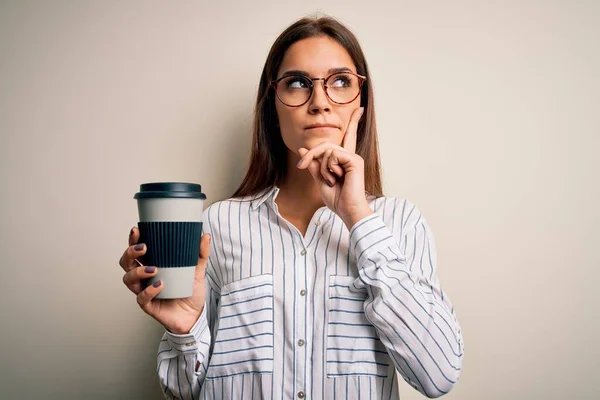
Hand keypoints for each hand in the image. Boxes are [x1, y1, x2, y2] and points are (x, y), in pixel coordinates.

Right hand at [119, 227, 209, 333]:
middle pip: (126, 263)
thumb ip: (200, 253)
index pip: (136, 250)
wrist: (194, 314)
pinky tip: (160, 285)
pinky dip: (149, 290)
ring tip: (154, 269)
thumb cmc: (190, 291)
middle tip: (144, 248)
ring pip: (128, 280)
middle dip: (130, 253)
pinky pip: (142, 298)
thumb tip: (205, 236)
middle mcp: (144, 277)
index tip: (137, 230)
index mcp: (151, 264)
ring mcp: (144, 291)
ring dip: (138, 272)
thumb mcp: (197, 270)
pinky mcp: (149, 306)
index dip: (132, 240)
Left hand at [296, 107, 372, 227]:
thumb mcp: (320, 180)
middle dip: (311, 155)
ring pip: (327, 150)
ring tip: (331, 180)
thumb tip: (303, 149)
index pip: (349, 137)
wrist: (348, 211)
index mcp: (344, 160)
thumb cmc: (337, 199)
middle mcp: (350, 156)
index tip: (361, 109)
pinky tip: (336, 178)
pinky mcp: (355, 160)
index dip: (354, 122)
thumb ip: (313, 164)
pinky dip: (329, 168)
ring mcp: (354, 157)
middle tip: (300, 166)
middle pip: (326, 145)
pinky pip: (333, 155)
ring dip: (322, 168)